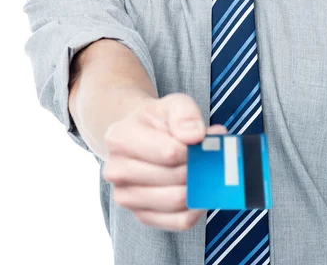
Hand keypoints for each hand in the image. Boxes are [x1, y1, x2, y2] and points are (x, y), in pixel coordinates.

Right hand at [102, 92, 227, 230]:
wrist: (141, 137)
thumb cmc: (158, 121)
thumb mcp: (172, 104)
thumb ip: (185, 114)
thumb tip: (195, 136)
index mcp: (119, 138)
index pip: (169, 152)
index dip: (193, 149)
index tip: (202, 141)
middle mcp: (115, 170)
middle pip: (174, 177)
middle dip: (199, 167)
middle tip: (210, 157)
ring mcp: (126, 197)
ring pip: (177, 200)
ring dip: (200, 186)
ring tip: (206, 170)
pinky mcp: (141, 216)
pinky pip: (179, 221)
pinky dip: (197, 207)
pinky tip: (199, 190)